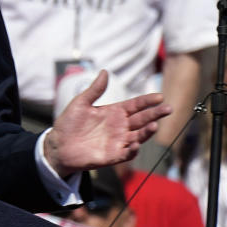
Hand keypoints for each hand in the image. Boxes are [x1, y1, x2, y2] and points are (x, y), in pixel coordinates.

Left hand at [45, 70, 171, 176]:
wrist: (58, 145)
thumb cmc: (69, 124)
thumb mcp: (80, 103)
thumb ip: (94, 90)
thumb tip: (104, 71)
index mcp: (114, 112)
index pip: (135, 105)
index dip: (147, 101)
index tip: (159, 96)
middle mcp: (120, 127)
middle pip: (142, 119)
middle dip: (155, 114)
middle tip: (168, 108)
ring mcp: (118, 141)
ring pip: (139, 136)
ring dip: (147, 132)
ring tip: (153, 125)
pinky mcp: (112, 155)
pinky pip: (127, 153)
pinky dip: (132, 150)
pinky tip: (135, 144)